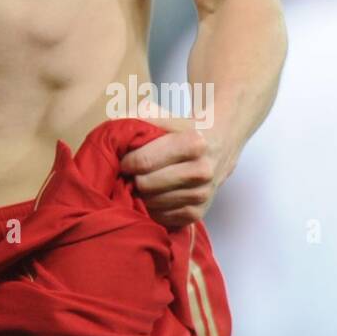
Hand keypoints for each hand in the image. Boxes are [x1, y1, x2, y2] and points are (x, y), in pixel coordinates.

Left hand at [119, 117, 233, 229]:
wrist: (222, 142)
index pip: (144, 161)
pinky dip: (153, 209)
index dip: (126, 162)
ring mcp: (203, 194)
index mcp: (194, 143)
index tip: (123, 161)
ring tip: (142, 182)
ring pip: (153, 203)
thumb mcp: (168, 117)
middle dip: (132, 179)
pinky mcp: (200, 212)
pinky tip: (153, 195)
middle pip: (147, 184)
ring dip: (142, 195)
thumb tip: (114, 133)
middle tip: (130, 173)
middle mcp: (201, 171)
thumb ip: (140, 120)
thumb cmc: (187, 129)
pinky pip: (164, 218)